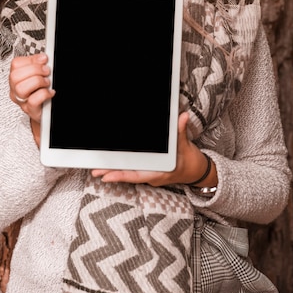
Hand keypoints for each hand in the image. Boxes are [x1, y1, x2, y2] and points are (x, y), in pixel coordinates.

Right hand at [9, 53, 54, 145]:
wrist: (45, 111)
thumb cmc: (40, 92)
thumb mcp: (38, 75)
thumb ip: (38, 65)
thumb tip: (42, 58)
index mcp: (16, 77)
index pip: (16, 64)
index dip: (31, 60)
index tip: (43, 60)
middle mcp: (15, 89)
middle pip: (15, 76)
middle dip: (34, 70)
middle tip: (46, 72)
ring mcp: (21, 101)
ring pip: (21, 88)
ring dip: (37, 82)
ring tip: (47, 83)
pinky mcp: (30, 110)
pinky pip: (32, 101)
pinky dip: (44, 94)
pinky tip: (50, 92)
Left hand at [91, 112, 216, 187]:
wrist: (197, 172)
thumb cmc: (190, 161)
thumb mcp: (186, 146)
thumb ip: (181, 131)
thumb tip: (182, 117)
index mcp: (160, 172)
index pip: (137, 174)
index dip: (121, 175)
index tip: (107, 176)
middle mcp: (152, 175)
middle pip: (129, 174)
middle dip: (111, 172)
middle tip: (95, 170)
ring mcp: (150, 174)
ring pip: (129, 172)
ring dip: (114, 169)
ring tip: (97, 168)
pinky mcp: (149, 171)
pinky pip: (133, 170)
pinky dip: (122, 167)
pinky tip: (111, 165)